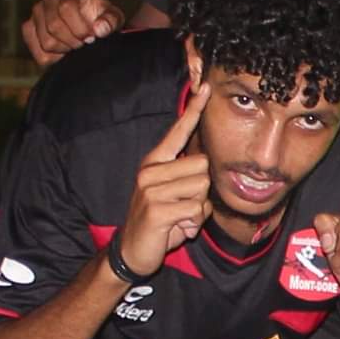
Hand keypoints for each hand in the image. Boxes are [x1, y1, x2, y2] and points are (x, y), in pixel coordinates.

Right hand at [25, 0, 122, 66]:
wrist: (90, 24)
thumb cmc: (101, 18)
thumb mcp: (113, 17)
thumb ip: (111, 21)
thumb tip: (99, 30)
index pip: (66, 8)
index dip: (80, 28)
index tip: (92, 37)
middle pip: (54, 27)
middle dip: (73, 41)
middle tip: (84, 43)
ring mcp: (36, 13)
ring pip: (46, 42)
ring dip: (64, 50)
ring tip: (75, 45)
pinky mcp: (29, 29)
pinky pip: (38, 53)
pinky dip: (53, 59)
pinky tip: (64, 51)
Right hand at [117, 68, 212, 276]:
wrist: (132, 251)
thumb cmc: (159, 221)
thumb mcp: (173, 195)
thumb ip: (188, 178)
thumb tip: (207, 167)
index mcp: (155, 162)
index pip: (178, 131)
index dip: (194, 110)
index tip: (205, 87)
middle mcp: (150, 170)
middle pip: (203, 165)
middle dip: (202, 190)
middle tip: (184, 206)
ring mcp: (151, 188)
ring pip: (201, 187)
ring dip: (199, 209)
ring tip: (180, 218)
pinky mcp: (156, 209)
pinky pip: (195, 208)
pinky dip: (193, 223)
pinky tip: (178, 229)